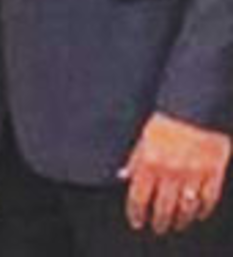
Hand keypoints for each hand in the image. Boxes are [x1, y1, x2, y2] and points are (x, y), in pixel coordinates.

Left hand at [120, 111, 231, 234]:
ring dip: (180, 219)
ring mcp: (194, 174)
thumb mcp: (143, 137)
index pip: (139, 198)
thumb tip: (122, 176)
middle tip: (158, 227)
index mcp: (150, 163)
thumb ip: (134, 159)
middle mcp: (171, 172)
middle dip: (159, 221)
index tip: (137, 222)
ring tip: (176, 225)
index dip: (136, 213)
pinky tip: (198, 214)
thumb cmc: (167, 120)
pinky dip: (203, 209)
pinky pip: (209, 198)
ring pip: (186, 207)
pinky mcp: (213, 172)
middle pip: (163, 207)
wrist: (196, 107)